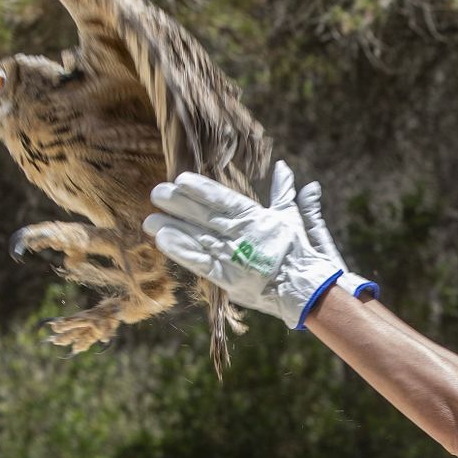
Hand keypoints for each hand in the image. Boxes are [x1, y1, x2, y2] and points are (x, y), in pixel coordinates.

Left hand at [144, 161, 376, 329]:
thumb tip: (284, 168)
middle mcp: (242, 235)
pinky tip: (163, 241)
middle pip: (205, 216)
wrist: (307, 289)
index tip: (179, 178)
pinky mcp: (229, 278)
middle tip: (157, 193)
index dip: (201, 189)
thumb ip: (283, 192)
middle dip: (179, 204)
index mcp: (256, 218)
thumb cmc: (300, 253)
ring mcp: (234, 257)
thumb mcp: (291, 218)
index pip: (223, 199)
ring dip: (173, 228)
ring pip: (198, 238)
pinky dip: (182, 252)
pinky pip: (201, 263)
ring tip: (150, 219)